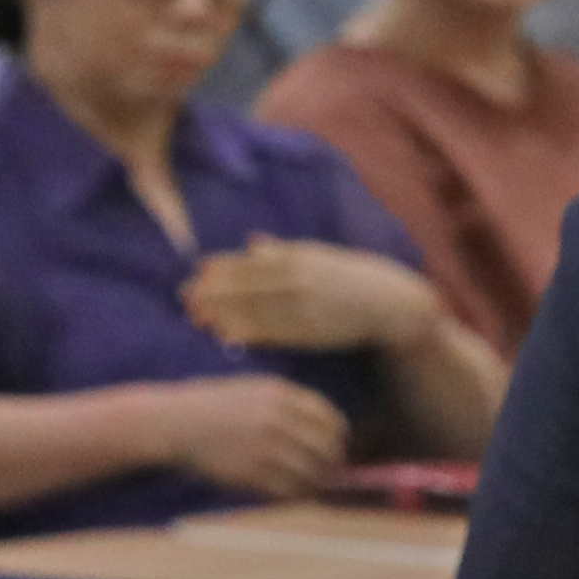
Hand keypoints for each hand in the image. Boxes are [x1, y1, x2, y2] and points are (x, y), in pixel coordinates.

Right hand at [144, 369, 355, 498]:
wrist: (173, 423)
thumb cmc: (213, 406)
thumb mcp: (253, 389)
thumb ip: (289, 404)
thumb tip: (326, 429)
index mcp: (280, 394)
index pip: (330, 417)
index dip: (340, 435)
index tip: (339, 445)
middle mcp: (277, 418)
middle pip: (327, 447)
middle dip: (334, 462)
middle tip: (332, 471)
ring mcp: (264, 445)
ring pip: (312, 471)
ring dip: (318, 482)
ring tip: (315, 485)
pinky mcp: (251, 471)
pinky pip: (289, 488)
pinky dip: (297, 494)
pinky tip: (295, 493)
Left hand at [185, 237, 436, 357]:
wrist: (394, 305)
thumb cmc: (357, 279)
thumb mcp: (322, 256)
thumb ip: (285, 251)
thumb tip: (252, 243)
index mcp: (298, 258)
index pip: (250, 263)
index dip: (221, 269)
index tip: (196, 274)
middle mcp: (297, 279)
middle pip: (245, 286)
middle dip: (212, 292)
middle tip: (183, 298)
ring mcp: (303, 306)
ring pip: (254, 309)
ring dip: (223, 314)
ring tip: (196, 319)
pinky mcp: (311, 331)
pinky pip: (273, 332)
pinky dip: (248, 333)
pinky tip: (227, 336)